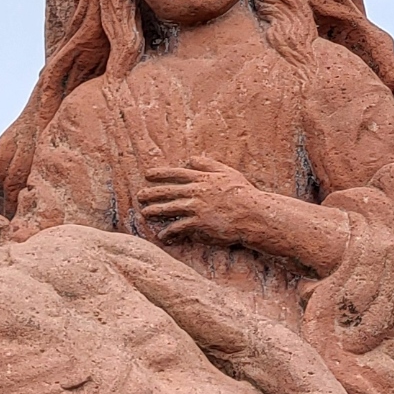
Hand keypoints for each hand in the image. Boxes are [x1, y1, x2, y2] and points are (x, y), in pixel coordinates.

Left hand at [138, 159, 268, 247]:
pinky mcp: (198, 223)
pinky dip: (169, 232)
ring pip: (169, 208)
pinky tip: (162, 235)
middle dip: (152, 193)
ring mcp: (196, 208)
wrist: (253, 214)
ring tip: (145, 213)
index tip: (148, 174)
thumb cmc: (243, 193)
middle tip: (140, 195)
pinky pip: (178, 227)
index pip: (176, 173)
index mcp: (202, 178)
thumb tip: (191, 158)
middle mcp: (196, 192)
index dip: (160, 173)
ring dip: (155, 210)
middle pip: (168, 191)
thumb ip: (208, 164)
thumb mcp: (227, 172)